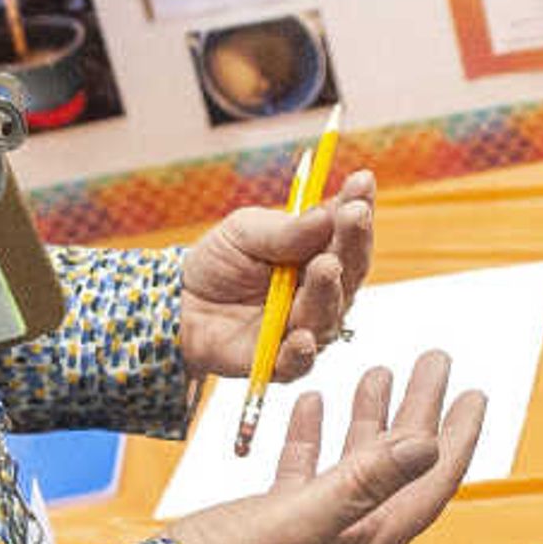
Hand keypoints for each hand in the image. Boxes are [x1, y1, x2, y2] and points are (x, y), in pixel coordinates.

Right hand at [168, 354, 488, 543]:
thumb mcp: (305, 517)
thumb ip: (367, 479)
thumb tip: (430, 443)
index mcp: (370, 542)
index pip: (432, 482)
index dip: (458, 436)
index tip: (478, 391)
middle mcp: (352, 538)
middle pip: (400, 464)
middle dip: (420, 410)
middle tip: (436, 358)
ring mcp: (315, 530)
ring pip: (355, 462)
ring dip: (371, 416)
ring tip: (381, 370)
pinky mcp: (277, 522)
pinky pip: (309, 469)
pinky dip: (317, 433)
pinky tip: (312, 401)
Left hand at [175, 169, 376, 381]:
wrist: (180, 303)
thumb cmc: (220, 262)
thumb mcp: (245, 232)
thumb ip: (284, 231)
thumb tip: (326, 215)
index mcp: (319, 252)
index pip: (347, 230)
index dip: (359, 206)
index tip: (362, 181)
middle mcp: (321, 290)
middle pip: (349, 271)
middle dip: (353, 243)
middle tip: (353, 218)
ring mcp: (304, 326)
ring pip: (327, 314)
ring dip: (328, 291)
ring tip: (326, 266)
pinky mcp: (280, 362)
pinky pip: (297, 363)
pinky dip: (301, 352)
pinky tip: (303, 337)